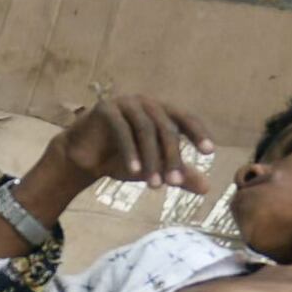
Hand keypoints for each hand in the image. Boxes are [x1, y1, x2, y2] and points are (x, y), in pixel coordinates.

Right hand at [17, 90, 211, 223]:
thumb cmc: (121, 160)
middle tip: (174, 183)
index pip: (186, 118)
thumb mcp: (154, 169)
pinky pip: (122, 130)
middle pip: (166, 128)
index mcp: (162, 111)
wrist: (83, 159)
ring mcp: (125, 102)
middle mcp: (146, 103)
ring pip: (146, 130)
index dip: (198, 133)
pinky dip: (130, 152)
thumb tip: (207, 188)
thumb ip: (179, 174)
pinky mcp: (106, 109)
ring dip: (151, 159)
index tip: (209, 153)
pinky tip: (134, 172)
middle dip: (172, 157)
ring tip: (153, 185)